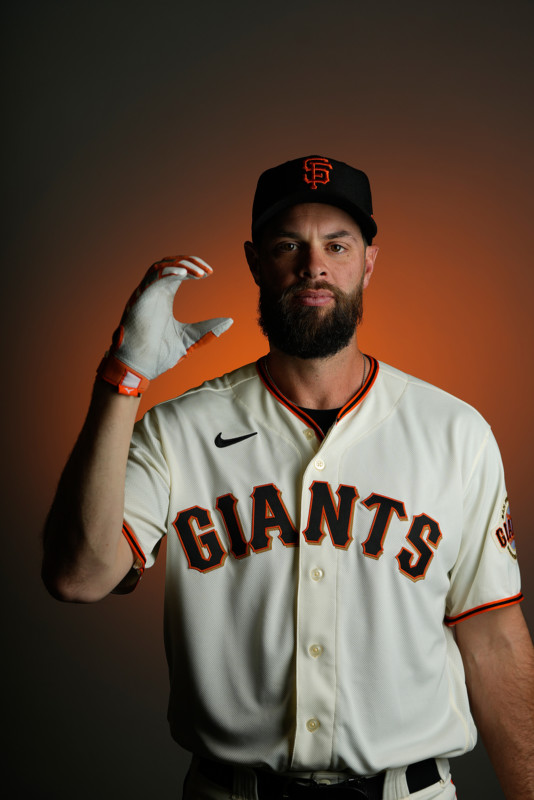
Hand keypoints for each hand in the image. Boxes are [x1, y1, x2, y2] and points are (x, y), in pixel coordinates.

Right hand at [97, 256, 232, 394]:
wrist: (140, 367)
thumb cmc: (158, 354)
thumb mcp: (191, 338)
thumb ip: (208, 329)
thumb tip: (230, 321)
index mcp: (164, 296)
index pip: (178, 271)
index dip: (194, 268)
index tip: (210, 273)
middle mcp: (154, 292)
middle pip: (171, 263)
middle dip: (190, 261)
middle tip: (207, 270)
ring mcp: (146, 294)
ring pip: (161, 266)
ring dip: (181, 264)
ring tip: (199, 273)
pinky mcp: (140, 298)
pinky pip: (153, 277)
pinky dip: (168, 271)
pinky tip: (184, 273)